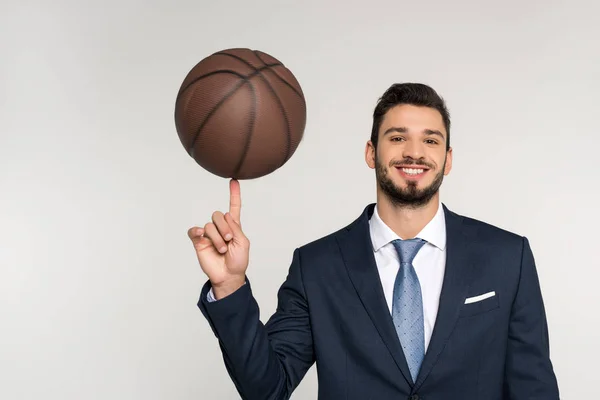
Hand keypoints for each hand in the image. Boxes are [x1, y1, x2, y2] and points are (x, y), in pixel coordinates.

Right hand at [188, 179, 248, 298]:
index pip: (233, 207)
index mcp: (234, 226)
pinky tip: (201, 235)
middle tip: (229, 240)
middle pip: (218, 214)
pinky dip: (197, 231)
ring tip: (222, 249)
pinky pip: (194, 231)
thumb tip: (225, 216)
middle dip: (225, 227)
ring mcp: (209, 234)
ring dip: (217, 237)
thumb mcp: (243, 243)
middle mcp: (220, 228)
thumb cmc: (238, 260)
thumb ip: (236, 227)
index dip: (234, 194)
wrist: (229, 275)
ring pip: (209, 225)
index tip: (234, 181)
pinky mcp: (199, 241)